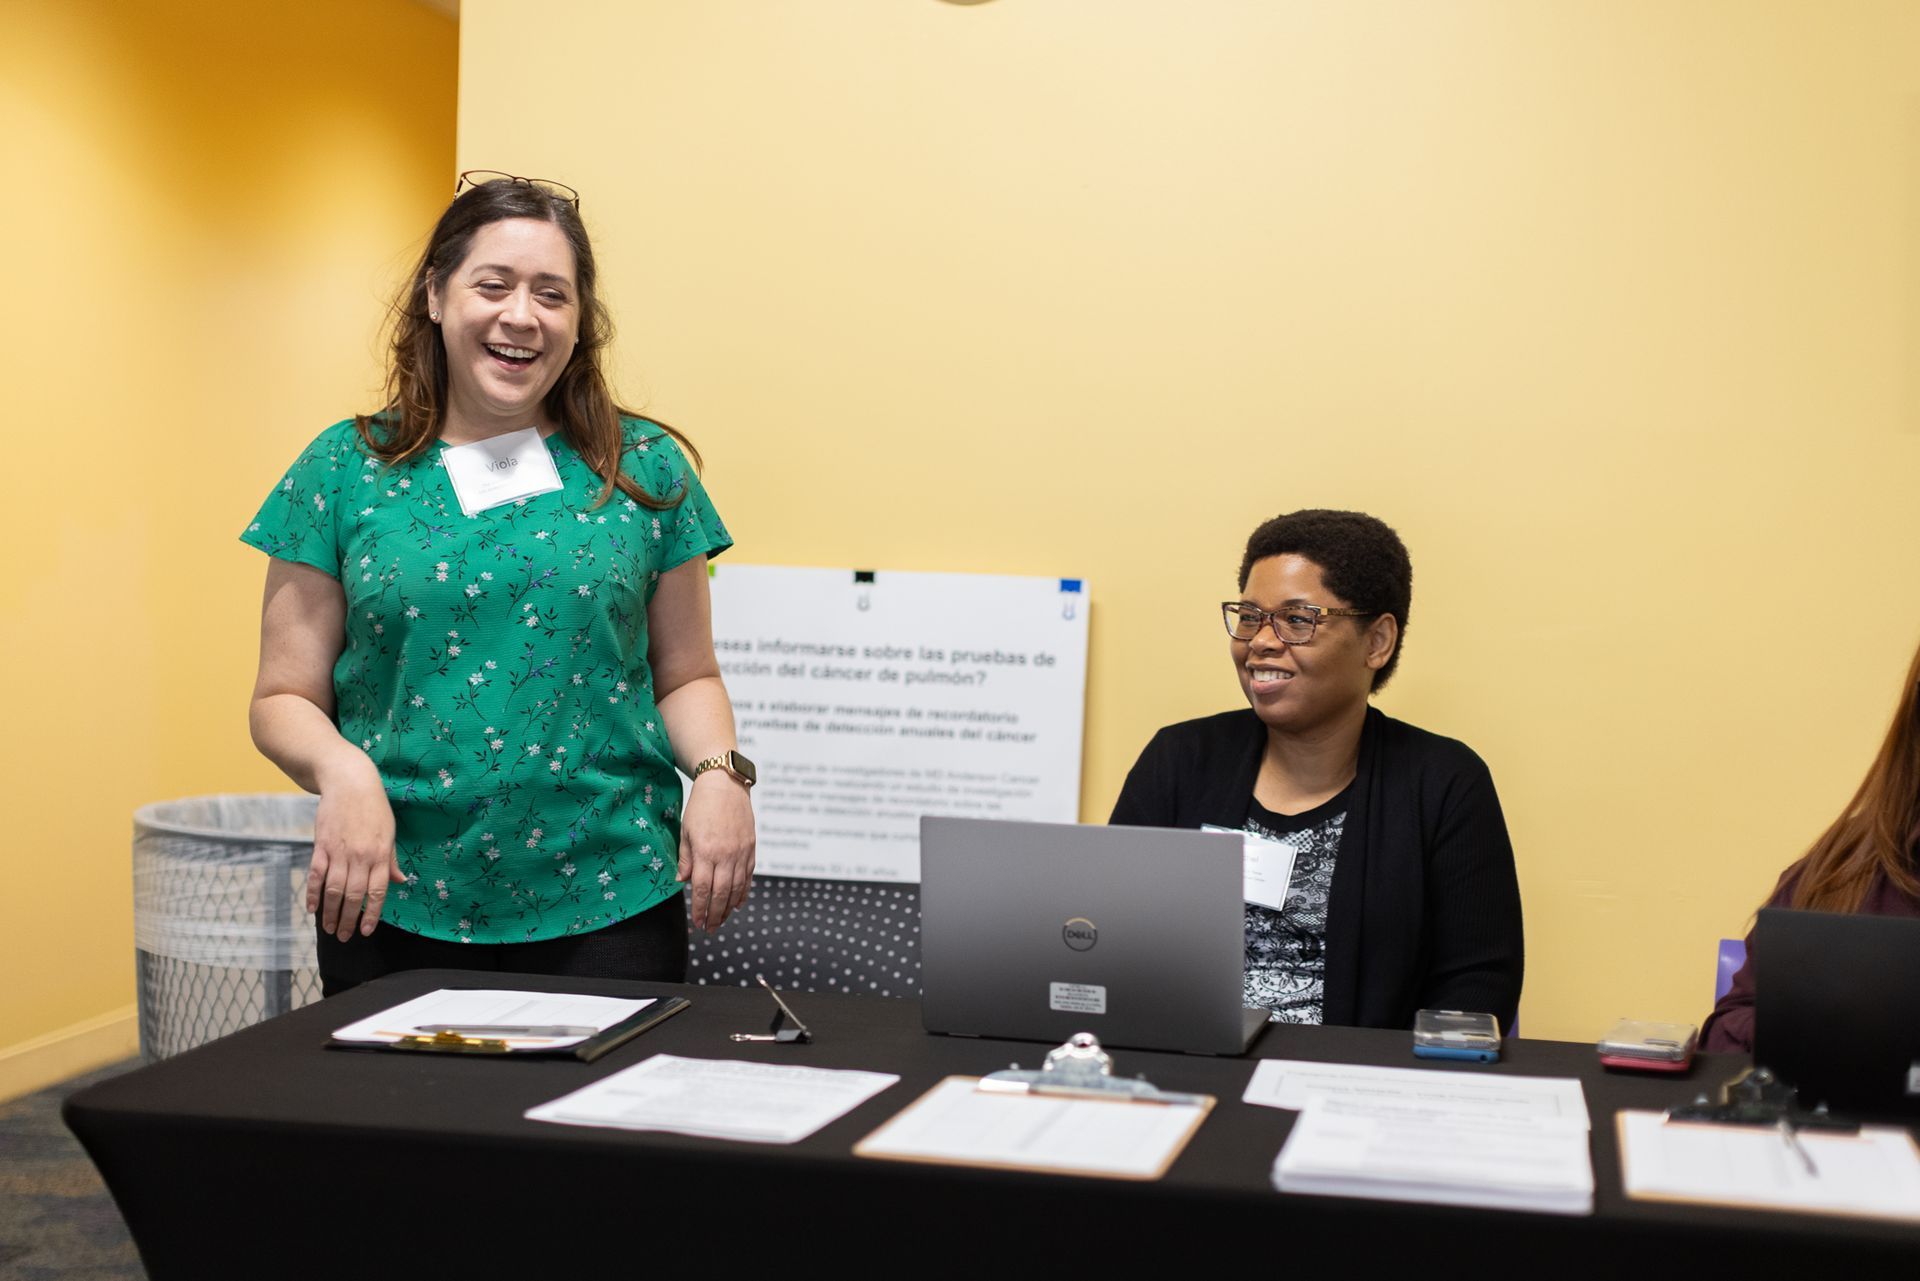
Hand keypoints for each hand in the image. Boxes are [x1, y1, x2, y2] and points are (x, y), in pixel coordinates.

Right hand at [307, 768, 402, 941]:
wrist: (350, 782)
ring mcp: (339, 851)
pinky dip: (313, 893)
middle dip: (349, 920)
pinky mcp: (321, 845)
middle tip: (344, 937)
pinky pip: (316, 875)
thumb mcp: (390, 832)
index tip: (365, 931)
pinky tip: (312, 908)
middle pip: (353, 896)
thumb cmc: (374, 807)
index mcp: (381, 854)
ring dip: (330, 913)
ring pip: (333, 890)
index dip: (372, 914)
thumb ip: (391, 860)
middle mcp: (361, 856)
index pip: (377, 892)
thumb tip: (400, 882)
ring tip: (329, 929)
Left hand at [677, 769, 755, 931]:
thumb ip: (685, 858)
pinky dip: (744, 892)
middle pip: (721, 893)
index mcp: (706, 851)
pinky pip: (748, 875)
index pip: (703, 889)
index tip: (698, 922)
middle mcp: (725, 854)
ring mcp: (741, 852)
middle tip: (710, 929)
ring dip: (729, 907)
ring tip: (723, 921)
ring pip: (737, 887)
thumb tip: (682, 881)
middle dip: (715, 914)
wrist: (725, 784)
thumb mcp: (685, 832)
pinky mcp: (751, 847)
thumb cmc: (701, 806)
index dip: (700, 909)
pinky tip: (738, 903)